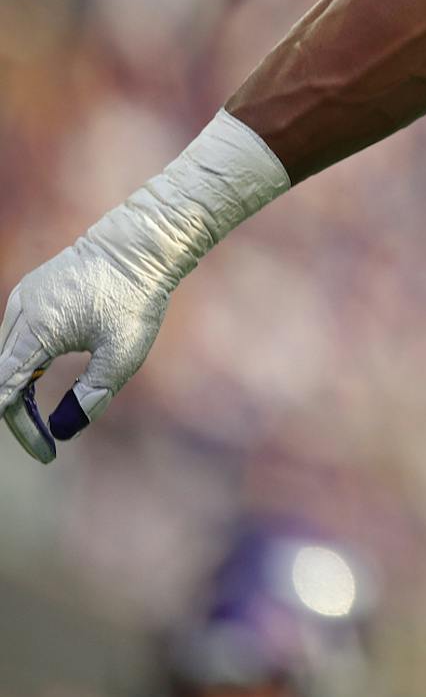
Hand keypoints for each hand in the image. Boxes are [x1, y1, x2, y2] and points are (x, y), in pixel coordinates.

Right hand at [0, 235, 173, 463]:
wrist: (141, 243)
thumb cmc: (135, 298)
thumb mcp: (123, 353)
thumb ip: (92, 394)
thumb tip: (63, 431)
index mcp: (35, 332)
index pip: (5, 393)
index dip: (22, 429)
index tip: (46, 454)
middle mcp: (19, 314)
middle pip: (3, 378)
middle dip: (21, 415)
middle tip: (48, 444)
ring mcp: (23, 300)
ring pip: (8, 357)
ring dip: (21, 388)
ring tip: (42, 416)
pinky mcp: (32, 292)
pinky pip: (17, 336)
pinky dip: (27, 362)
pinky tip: (44, 374)